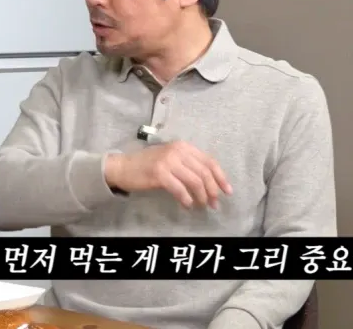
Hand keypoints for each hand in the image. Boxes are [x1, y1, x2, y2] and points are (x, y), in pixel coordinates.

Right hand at [105, 141, 232, 208]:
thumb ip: (189, 165)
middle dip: (213, 190)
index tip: (227, 191)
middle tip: (215, 204)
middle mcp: (178, 151)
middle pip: (204, 172)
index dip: (221, 177)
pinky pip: (180, 189)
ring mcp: (168, 161)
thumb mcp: (172, 159)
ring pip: (195, 181)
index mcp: (184, 146)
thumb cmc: (149, 165)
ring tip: (202, 206)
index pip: (209, 161)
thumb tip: (210, 183)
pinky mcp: (159, 173)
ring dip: (201, 196)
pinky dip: (186, 199)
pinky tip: (188, 205)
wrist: (124, 167)